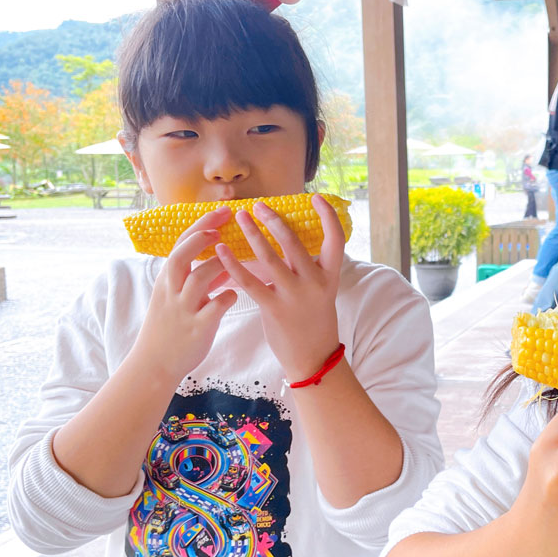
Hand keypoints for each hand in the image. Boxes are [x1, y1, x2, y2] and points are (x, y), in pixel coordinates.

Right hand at [132, 206, 235, 382]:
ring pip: (197, 280)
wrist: (155, 362)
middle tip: (222, 228)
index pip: (180, 244)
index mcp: (167, 280)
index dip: (201, 226)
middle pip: (180, 256)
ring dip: (217, 267)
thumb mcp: (177, 297)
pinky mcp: (196, 328)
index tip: (222, 212)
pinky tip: (235, 294)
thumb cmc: (170, 326)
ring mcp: (183, 309)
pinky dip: (226, 297)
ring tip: (232, 262)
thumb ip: (200, 279)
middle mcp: (172, 291)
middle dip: (200, 238)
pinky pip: (213, 308)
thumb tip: (224, 264)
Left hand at [215, 194, 345, 380]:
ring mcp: (294, 296)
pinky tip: (221, 250)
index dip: (327, 216)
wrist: (313, 358)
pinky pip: (250, 281)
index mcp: (330, 276)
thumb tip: (285, 241)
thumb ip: (307, 269)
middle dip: (273, 220)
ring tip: (240, 218)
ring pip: (269, 257)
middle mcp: (314, 282)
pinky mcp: (274, 309)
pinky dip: (233, 263)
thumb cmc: (313, 321)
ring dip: (252, 234)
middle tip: (257, 206)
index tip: (314, 198)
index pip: (336, 239)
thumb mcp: (320, 292)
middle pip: (293, 242)